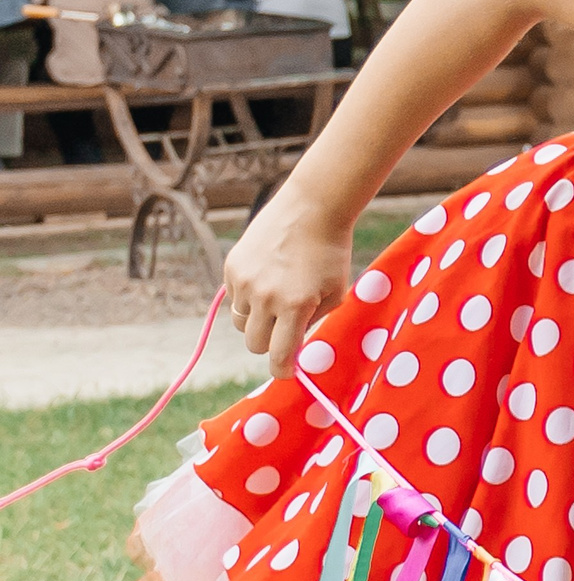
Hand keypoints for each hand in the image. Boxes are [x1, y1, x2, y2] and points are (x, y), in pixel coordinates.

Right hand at [224, 183, 355, 378]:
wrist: (312, 208)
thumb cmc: (332, 254)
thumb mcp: (334, 294)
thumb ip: (314, 323)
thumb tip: (295, 346)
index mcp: (294, 307)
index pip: (278, 355)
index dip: (282, 369)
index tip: (286, 371)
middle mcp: (264, 297)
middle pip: (254, 344)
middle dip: (269, 345)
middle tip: (284, 334)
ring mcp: (244, 281)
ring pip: (241, 322)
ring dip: (257, 321)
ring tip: (278, 302)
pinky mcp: (232, 266)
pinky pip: (234, 298)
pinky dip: (248, 299)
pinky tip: (268, 280)